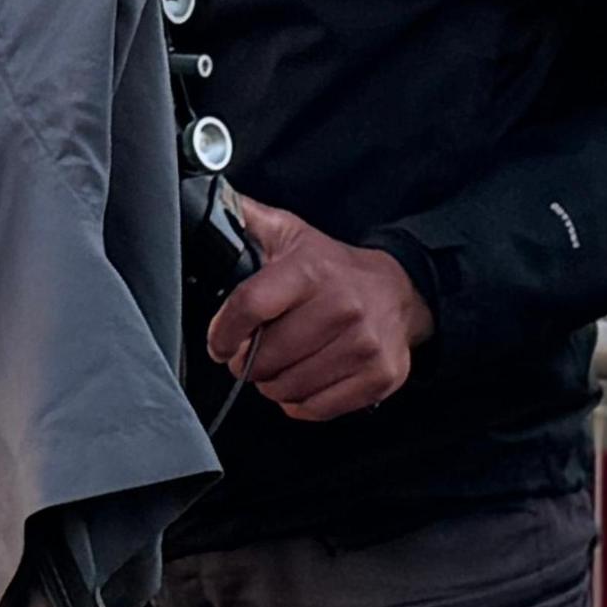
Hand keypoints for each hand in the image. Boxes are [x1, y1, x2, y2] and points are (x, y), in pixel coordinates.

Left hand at [202, 193, 436, 422]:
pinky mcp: (379, 377)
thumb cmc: (331, 268)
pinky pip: (317, 408)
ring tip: (279, 365)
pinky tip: (303, 380)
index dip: (223, 332)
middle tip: (252, 354)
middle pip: (265, 357)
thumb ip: (246, 219)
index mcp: (311, 270)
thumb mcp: (290, 234)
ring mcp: (364, 345)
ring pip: (288, 387)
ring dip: (273, 384)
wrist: (397, 292)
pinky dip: (301, 402)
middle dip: (248, 362)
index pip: (250, 306)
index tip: (219, 344)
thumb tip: (209, 199)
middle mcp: (342, 306)